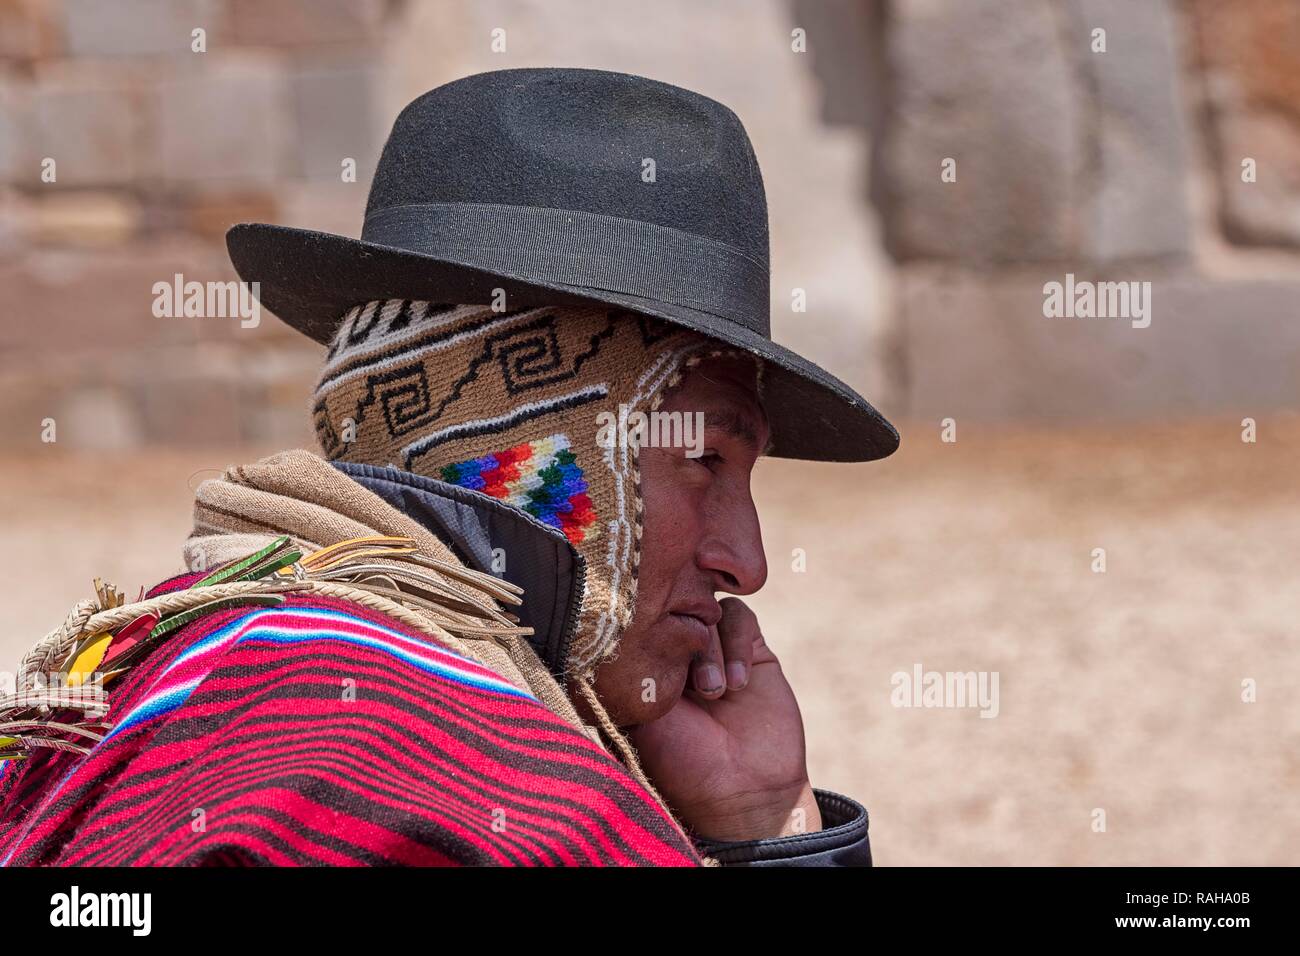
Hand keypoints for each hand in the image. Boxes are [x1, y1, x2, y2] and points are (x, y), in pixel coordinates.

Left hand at [629, 597, 821, 841]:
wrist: (747, 793)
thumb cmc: (685, 767)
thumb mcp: (642, 723)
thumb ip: (631, 680)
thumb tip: (606, 641)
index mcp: (649, 669)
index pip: (642, 625)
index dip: (646, 630)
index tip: (652, 657)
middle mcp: (681, 657)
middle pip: (675, 611)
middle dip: (681, 639)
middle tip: (693, 687)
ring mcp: (717, 651)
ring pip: (707, 610)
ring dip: (710, 648)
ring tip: (716, 692)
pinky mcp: (752, 652)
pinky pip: (740, 617)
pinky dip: (736, 644)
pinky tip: (738, 685)